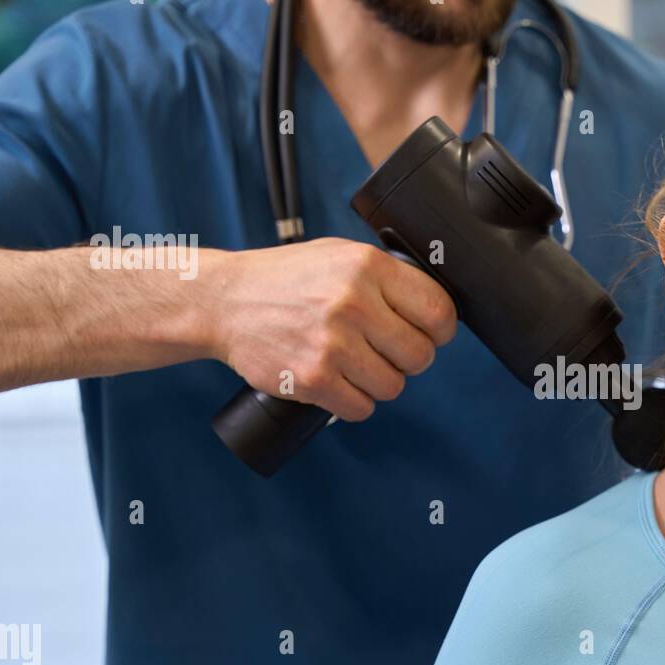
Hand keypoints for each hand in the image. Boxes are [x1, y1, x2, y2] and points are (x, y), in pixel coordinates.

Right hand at [210, 238, 456, 420]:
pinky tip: (337, 383)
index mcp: (368, 267)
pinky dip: (353, 403)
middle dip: (408, 359)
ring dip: (378, 382)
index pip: (438, 311)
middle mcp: (354, 303)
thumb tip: (435, 308)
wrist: (224, 301)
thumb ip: (386, 276)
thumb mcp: (340, 256)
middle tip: (385, 351)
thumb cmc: (286, 279)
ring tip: (354, 364)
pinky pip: (361, 409)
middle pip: (420, 355)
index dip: (440, 330)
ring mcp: (333, 344)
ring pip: (393, 386)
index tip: (430, 335)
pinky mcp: (313, 379)